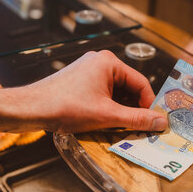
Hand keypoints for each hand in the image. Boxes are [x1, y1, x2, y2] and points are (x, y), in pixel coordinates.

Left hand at [0, 50, 167, 132]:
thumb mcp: (107, 116)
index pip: (141, 83)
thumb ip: (136, 119)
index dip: (149, 105)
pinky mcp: (80, 82)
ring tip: (120, 128)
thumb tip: (160, 122)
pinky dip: (107, 108)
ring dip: (120, 110)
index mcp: (109, 63)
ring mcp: (88, 72)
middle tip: (139, 128)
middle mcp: (99, 63)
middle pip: (129, 88)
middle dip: (133, 109)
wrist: (32, 108)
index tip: (152, 122)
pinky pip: (102, 94)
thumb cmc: (65, 107)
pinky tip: (105, 123)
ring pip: (115, 93)